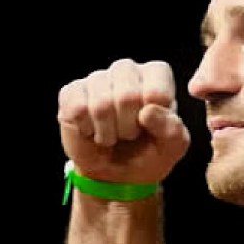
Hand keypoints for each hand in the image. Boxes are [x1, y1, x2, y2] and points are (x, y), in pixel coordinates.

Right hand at [58, 58, 190, 183]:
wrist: (117, 173)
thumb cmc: (149, 153)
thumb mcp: (172, 147)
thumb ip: (171, 129)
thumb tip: (147, 113)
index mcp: (157, 75)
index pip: (157, 93)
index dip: (153, 122)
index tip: (150, 128)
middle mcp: (126, 69)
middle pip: (127, 96)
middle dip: (128, 128)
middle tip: (128, 134)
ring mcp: (97, 78)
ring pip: (101, 104)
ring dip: (107, 133)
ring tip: (112, 135)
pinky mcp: (71, 91)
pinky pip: (77, 110)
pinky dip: (86, 130)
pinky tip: (92, 131)